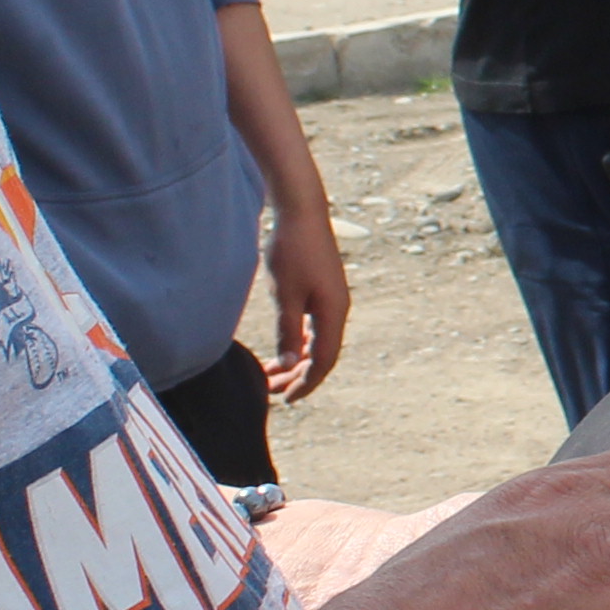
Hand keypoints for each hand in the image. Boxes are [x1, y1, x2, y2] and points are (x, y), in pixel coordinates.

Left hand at [263, 205, 353, 397]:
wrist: (301, 210)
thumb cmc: (291, 250)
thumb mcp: (284, 294)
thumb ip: (288, 331)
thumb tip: (290, 364)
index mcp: (333, 313)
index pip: (323, 361)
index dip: (305, 383)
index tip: (285, 399)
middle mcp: (338, 309)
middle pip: (322, 354)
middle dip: (298, 376)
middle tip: (271, 391)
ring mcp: (332, 299)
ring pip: (317, 341)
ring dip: (296, 360)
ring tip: (271, 373)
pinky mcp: (324, 289)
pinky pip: (315, 326)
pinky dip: (299, 342)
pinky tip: (284, 346)